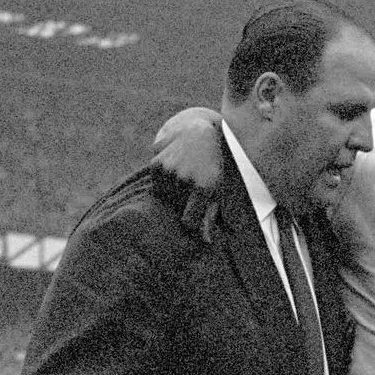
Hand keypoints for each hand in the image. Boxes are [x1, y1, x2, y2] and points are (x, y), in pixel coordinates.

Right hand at [151, 108, 224, 242]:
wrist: (199, 132)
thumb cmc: (213, 166)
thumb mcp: (219, 189)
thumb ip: (211, 215)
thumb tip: (207, 242)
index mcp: (203, 187)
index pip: (189, 222)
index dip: (190, 223)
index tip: (192, 218)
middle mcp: (184, 178)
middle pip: (175, 209)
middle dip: (182, 204)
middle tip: (191, 190)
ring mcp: (168, 170)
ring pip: (164, 197)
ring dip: (171, 192)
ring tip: (183, 178)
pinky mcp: (156, 162)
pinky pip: (156, 183)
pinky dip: (163, 180)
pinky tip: (174, 168)